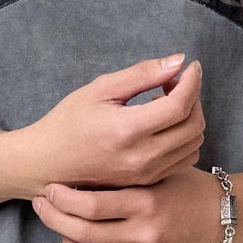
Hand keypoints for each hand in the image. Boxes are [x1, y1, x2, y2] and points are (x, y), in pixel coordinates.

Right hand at [9, 53, 203, 194]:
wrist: (48, 163)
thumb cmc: (69, 122)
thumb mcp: (100, 89)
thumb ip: (142, 74)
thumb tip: (177, 62)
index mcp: (128, 130)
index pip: (180, 105)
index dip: (192, 81)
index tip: (191, 67)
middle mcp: (142, 156)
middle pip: (194, 125)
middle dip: (193, 97)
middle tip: (173, 82)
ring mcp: (147, 173)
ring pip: (194, 142)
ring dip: (190, 117)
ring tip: (165, 103)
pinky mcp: (148, 181)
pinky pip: (184, 158)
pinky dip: (184, 137)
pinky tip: (163, 126)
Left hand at [30, 165, 229, 242]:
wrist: (230, 220)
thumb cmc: (191, 189)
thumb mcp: (162, 172)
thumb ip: (126, 174)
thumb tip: (80, 170)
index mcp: (145, 203)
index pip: (89, 204)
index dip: (61, 198)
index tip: (49, 189)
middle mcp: (145, 235)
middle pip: (82, 233)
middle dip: (54, 218)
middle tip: (43, 206)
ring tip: (63, 233)